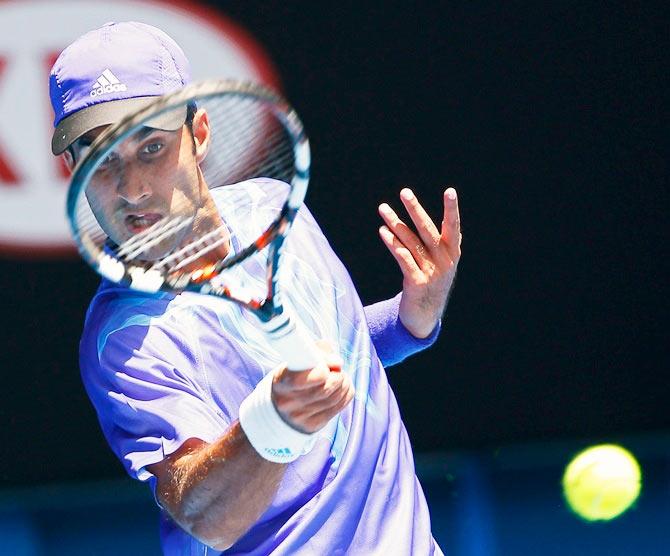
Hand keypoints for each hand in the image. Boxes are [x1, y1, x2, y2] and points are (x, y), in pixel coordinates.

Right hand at [271, 343, 353, 433]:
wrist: (277, 409)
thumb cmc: (290, 378)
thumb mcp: (294, 363)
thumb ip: (314, 353)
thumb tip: (337, 361)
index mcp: (282, 382)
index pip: (307, 378)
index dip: (323, 368)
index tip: (327, 364)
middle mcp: (289, 402)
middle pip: (326, 389)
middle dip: (338, 376)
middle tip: (337, 369)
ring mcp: (301, 417)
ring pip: (335, 398)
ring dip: (344, 384)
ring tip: (341, 377)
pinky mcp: (312, 425)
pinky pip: (338, 407)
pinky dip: (346, 394)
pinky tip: (343, 388)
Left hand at [378, 187, 461, 337]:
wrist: (425, 316)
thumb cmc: (433, 284)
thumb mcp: (445, 266)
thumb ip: (448, 248)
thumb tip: (457, 229)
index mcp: (453, 253)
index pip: (453, 226)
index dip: (452, 209)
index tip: (450, 191)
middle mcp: (444, 261)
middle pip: (427, 230)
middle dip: (415, 209)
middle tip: (404, 192)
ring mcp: (431, 272)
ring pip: (410, 242)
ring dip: (395, 223)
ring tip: (383, 208)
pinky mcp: (416, 282)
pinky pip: (403, 258)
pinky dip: (393, 244)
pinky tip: (383, 232)